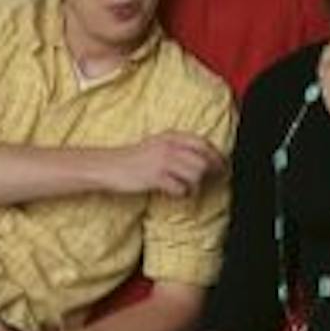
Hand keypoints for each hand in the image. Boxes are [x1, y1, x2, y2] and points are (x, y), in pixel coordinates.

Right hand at [110, 132, 225, 197]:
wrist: (108, 166)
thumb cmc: (131, 158)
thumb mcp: (155, 145)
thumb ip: (176, 147)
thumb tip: (199, 158)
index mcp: (170, 136)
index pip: (203, 143)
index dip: (216, 156)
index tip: (221, 166)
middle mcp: (169, 147)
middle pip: (203, 160)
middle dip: (211, 172)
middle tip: (212, 181)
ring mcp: (162, 162)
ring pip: (195, 174)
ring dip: (196, 185)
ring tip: (189, 189)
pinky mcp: (156, 178)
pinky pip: (181, 188)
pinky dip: (183, 194)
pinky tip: (177, 194)